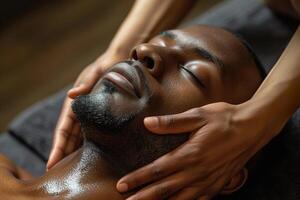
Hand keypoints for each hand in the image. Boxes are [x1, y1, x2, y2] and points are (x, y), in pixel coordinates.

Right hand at [47, 51, 125, 169]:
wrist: (119, 61)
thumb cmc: (106, 66)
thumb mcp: (95, 73)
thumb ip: (85, 84)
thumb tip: (71, 95)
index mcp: (75, 102)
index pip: (63, 129)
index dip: (57, 146)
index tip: (52, 162)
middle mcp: (79, 110)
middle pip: (68, 136)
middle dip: (62, 153)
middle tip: (57, 171)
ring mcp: (89, 114)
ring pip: (78, 136)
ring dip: (73, 151)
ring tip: (71, 168)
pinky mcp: (100, 114)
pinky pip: (91, 132)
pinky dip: (87, 144)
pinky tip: (89, 154)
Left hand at [116, 102, 269, 199]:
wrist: (253, 128)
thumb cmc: (224, 119)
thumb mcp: (198, 115)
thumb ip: (172, 122)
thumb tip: (148, 123)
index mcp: (190, 153)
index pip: (157, 169)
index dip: (138, 178)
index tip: (122, 186)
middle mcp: (198, 171)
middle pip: (165, 189)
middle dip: (144, 196)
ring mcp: (209, 180)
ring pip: (180, 198)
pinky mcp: (218, 183)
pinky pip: (198, 199)